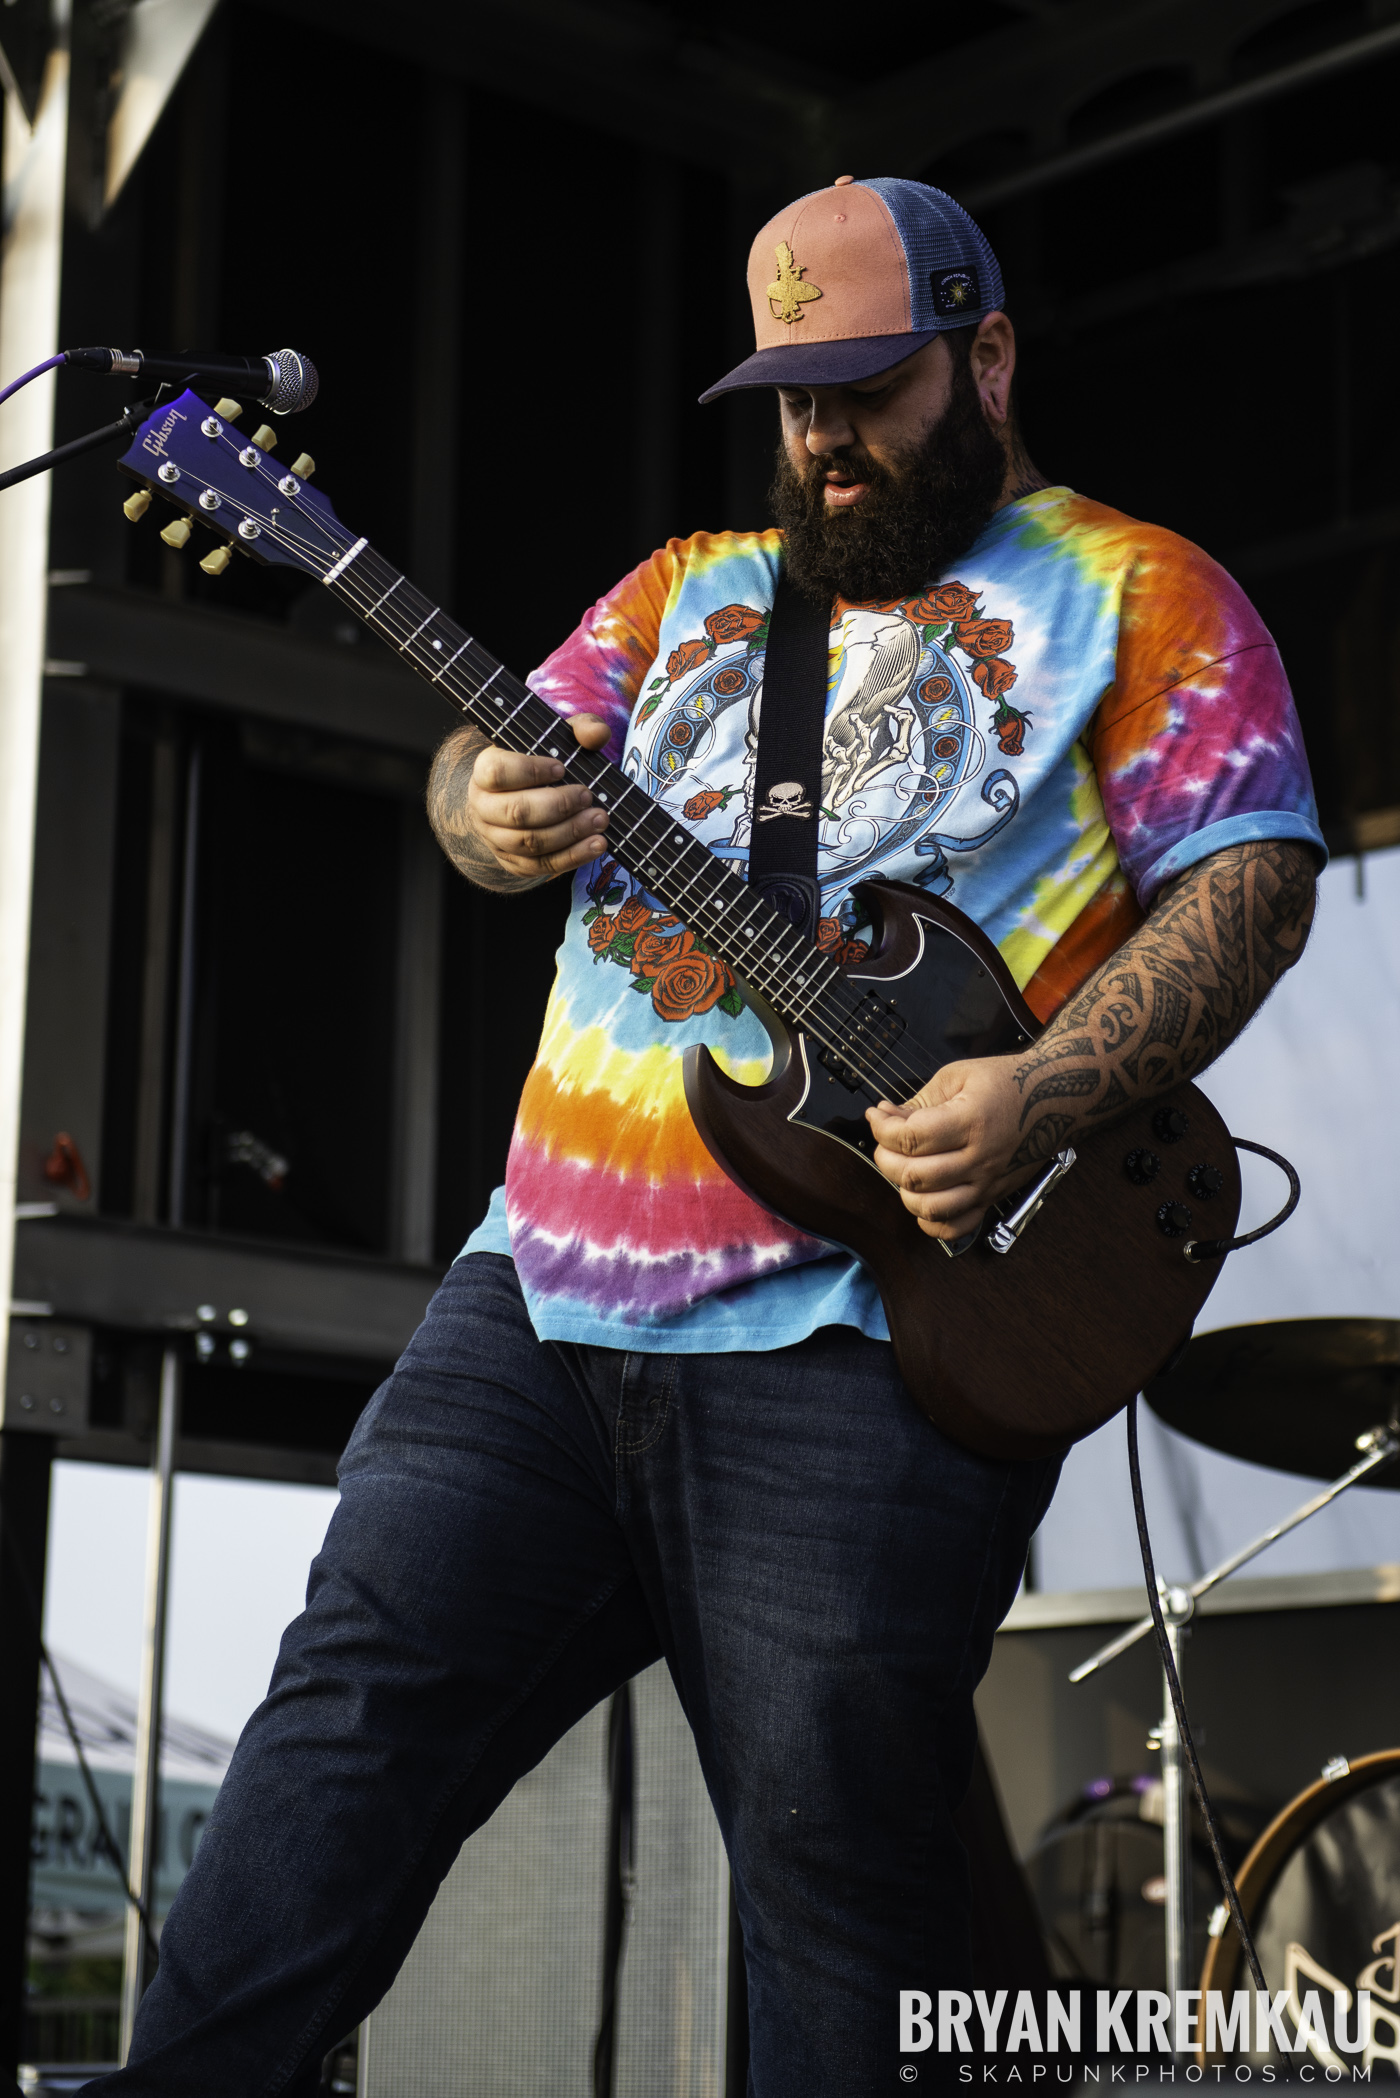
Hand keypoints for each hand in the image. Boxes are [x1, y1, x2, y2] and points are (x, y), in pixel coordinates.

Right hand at [466, 713, 611, 879]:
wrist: (520, 796)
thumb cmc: (541, 763)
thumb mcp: (558, 738)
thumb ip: (579, 729)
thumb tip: (597, 734)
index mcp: (485, 771)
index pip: (498, 773)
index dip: (530, 771)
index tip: (561, 768)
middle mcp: (482, 807)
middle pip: (516, 813)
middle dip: (558, 806)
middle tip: (588, 797)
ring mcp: (495, 838)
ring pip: (529, 843)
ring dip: (569, 833)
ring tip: (599, 820)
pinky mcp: (512, 862)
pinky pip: (540, 866)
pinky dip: (572, 857)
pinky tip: (596, 844)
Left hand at [866, 1056, 1029, 1240]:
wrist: (1056, 1097)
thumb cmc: (1008, 1083)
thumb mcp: (959, 1075)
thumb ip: (920, 1100)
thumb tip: (887, 1116)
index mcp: (971, 1121)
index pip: (910, 1138)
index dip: (881, 1128)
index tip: (877, 1116)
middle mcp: (980, 1158)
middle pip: (914, 1176)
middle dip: (885, 1157)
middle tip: (886, 1141)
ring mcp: (987, 1183)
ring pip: (930, 1208)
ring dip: (903, 1190)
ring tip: (903, 1167)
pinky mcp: (992, 1198)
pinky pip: (955, 1228)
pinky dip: (930, 1221)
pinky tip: (924, 1198)